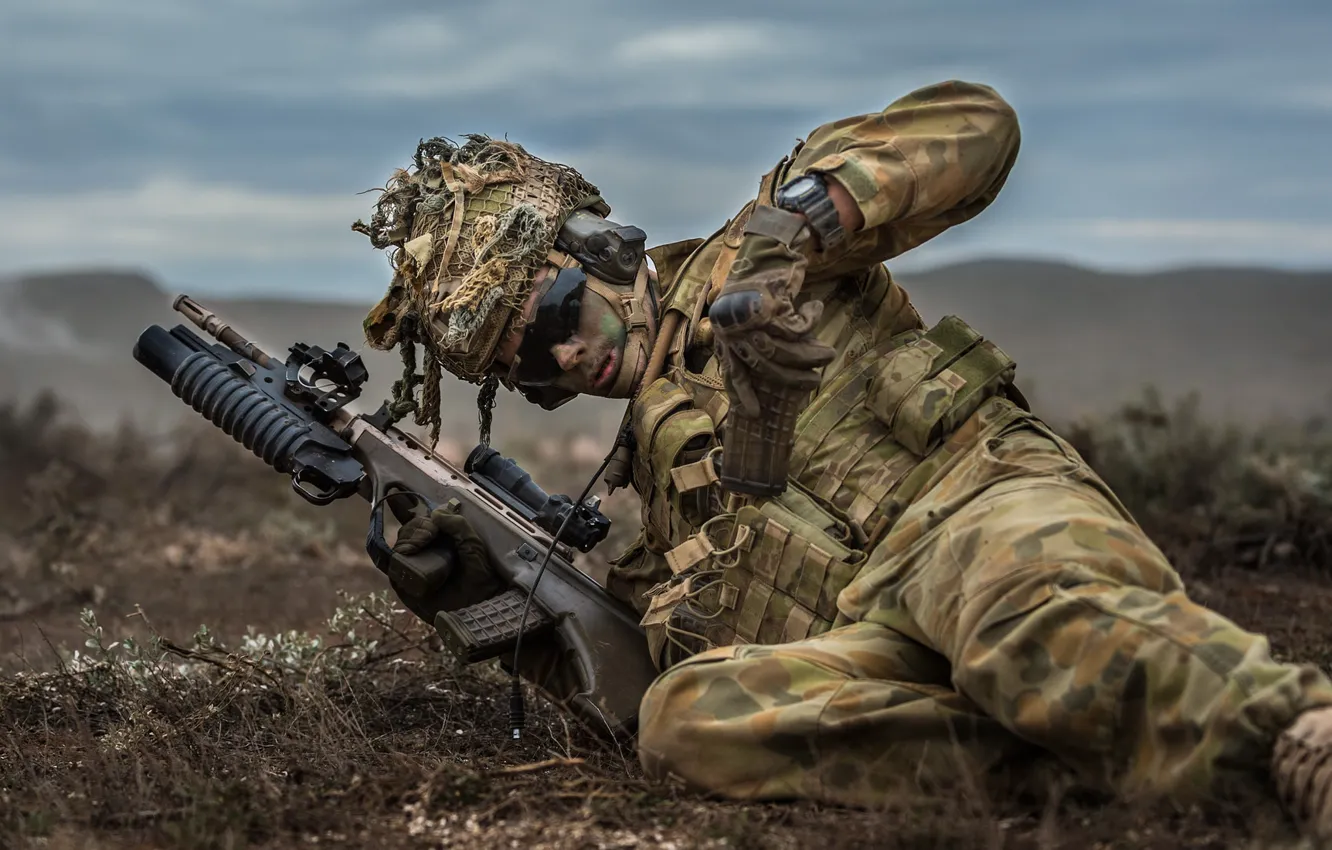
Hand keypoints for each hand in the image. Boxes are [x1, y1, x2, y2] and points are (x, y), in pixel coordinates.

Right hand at [393, 506, 490, 577]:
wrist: (480, 600)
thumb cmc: (480, 571)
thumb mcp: (473, 543)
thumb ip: (458, 525)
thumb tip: (435, 513)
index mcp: (439, 539)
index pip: (421, 522)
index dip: (422, 518)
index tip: (433, 522)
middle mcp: (424, 551)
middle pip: (408, 532)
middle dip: (416, 528)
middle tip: (428, 534)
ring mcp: (414, 567)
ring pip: (400, 546)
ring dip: (408, 540)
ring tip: (420, 543)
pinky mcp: (406, 584)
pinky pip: (394, 568)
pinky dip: (398, 558)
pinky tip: (410, 554)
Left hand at [710, 233, 835, 417]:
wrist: (765, 243)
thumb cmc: (760, 280)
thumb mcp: (750, 314)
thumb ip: (755, 341)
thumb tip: (779, 371)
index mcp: (723, 333)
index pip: (732, 371)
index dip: (743, 394)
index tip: (754, 414)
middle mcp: (731, 328)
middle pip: (763, 367)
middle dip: (791, 379)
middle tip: (814, 384)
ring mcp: (747, 318)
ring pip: (783, 350)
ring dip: (810, 355)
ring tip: (828, 354)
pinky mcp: (767, 305)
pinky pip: (797, 328)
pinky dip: (812, 320)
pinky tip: (817, 308)